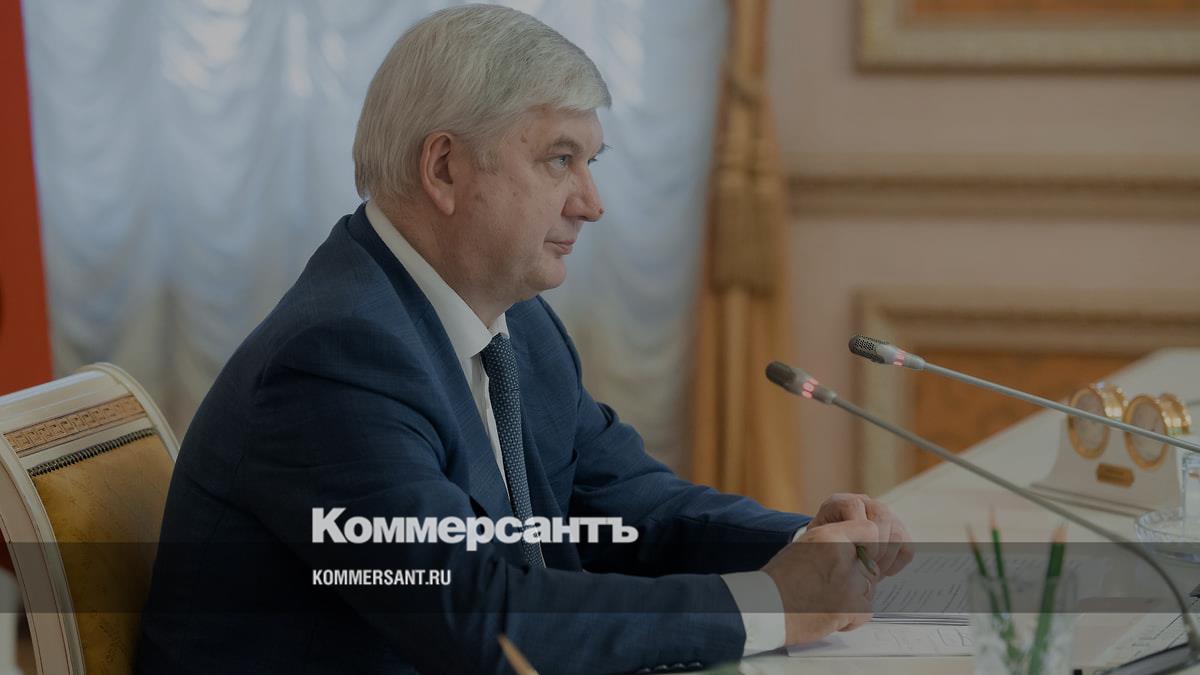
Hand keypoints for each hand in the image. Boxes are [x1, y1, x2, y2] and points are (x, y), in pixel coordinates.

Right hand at [762, 519, 880, 645]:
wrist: (767, 607)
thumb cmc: (782, 579)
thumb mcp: (807, 545)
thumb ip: (836, 543)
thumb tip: (861, 550)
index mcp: (830, 535)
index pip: (870, 531)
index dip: (868, 545)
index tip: (860, 555)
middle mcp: (842, 556)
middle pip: (870, 565)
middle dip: (857, 577)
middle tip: (832, 586)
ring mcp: (850, 583)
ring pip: (869, 589)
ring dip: (853, 597)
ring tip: (825, 599)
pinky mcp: (852, 608)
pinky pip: (866, 611)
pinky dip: (851, 616)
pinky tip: (829, 613)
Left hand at [810, 493, 912, 576]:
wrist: (826, 552)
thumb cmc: (819, 548)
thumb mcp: (818, 544)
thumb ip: (831, 543)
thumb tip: (853, 555)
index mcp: (838, 503)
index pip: (855, 507)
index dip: (858, 531)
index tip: (857, 553)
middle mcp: (862, 502)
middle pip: (882, 515)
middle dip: (877, 546)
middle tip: (868, 566)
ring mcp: (881, 514)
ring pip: (897, 531)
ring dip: (887, 556)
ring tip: (874, 571)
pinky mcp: (895, 528)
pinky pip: (907, 544)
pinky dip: (899, 560)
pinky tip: (884, 570)